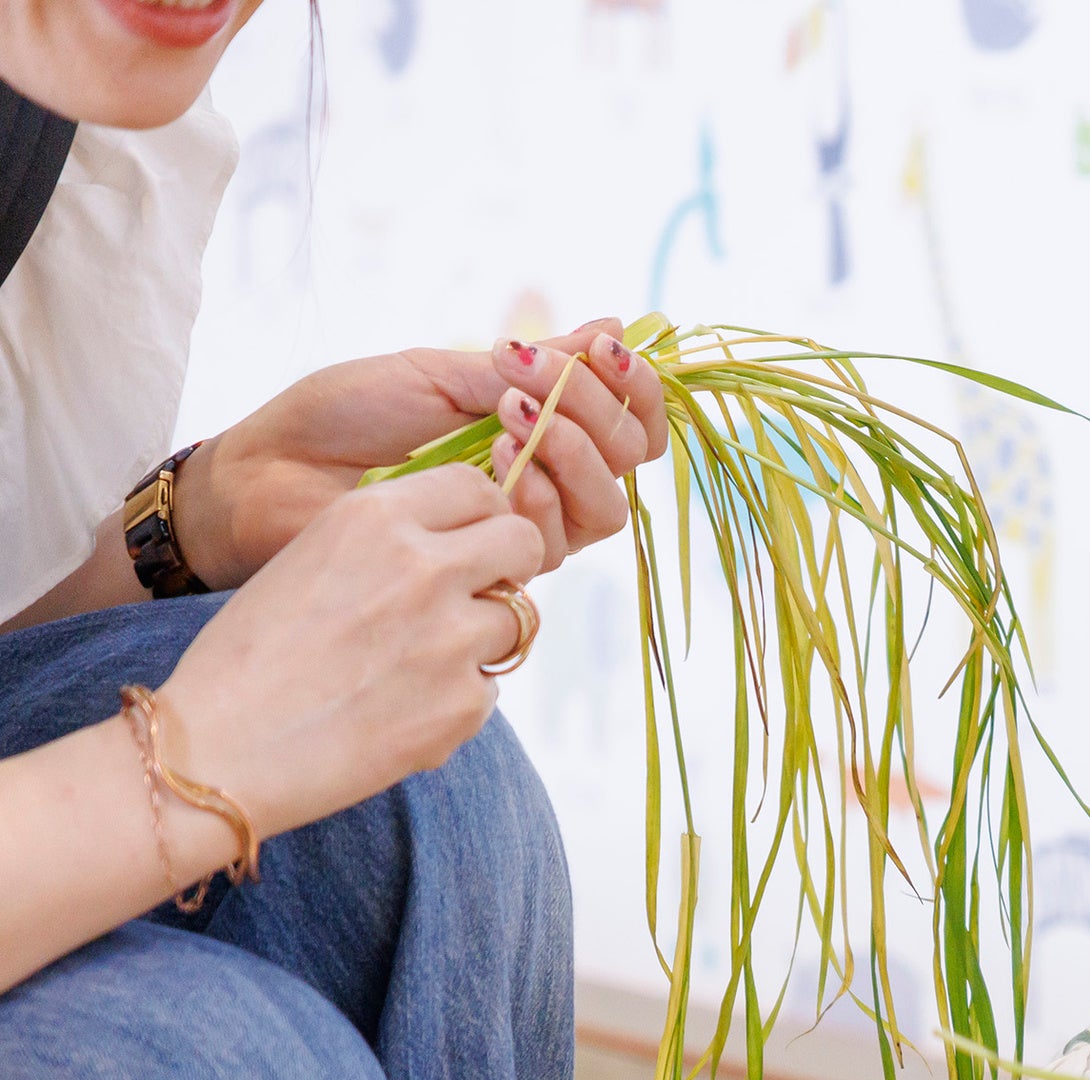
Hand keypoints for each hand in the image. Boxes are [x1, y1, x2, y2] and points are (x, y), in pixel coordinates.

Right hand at [157, 469, 545, 840]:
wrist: (221, 747)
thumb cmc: (250, 656)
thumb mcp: (308, 558)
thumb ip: (387, 542)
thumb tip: (462, 542)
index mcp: (374, 518)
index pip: (477, 486)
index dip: (482, 514)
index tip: (472, 537)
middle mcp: (424, 568)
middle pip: (521, 543)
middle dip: (508, 565)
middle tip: (476, 594)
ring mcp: (453, 638)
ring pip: (516, 620)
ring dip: (482, 638)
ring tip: (412, 663)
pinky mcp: (465, 704)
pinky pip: (489, 688)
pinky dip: (457, 698)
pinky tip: (396, 711)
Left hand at [181, 322, 668, 588]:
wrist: (273, 474)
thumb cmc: (341, 418)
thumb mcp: (441, 372)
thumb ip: (534, 364)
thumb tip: (612, 322)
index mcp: (537, 429)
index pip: (628, 421)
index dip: (636, 387)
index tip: (604, 347)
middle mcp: (546, 484)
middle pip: (631, 460)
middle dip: (598, 409)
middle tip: (530, 377)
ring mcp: (527, 529)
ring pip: (608, 506)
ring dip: (570, 449)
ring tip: (505, 415)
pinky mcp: (501, 568)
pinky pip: (561, 539)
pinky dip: (537, 490)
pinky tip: (491, 459)